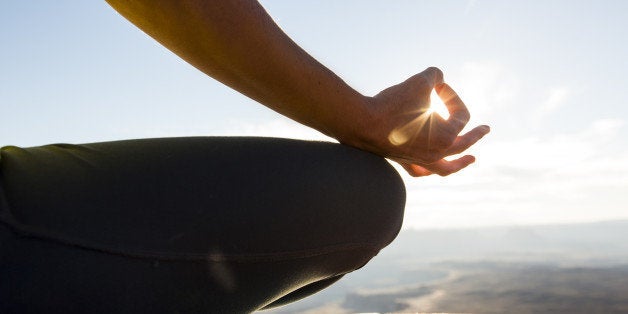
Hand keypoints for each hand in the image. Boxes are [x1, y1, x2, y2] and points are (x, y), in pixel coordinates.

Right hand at [353, 67, 489, 176]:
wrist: (363, 123)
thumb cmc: (392, 104)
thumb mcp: (418, 82)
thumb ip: (434, 75)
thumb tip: (437, 77)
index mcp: (447, 136)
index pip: (461, 114)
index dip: (451, 95)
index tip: (436, 86)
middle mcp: (437, 153)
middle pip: (463, 144)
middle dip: (476, 135)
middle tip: (486, 129)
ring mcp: (420, 160)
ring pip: (445, 168)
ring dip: (459, 164)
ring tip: (470, 160)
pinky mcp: (403, 161)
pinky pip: (420, 171)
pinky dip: (428, 169)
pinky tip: (429, 167)